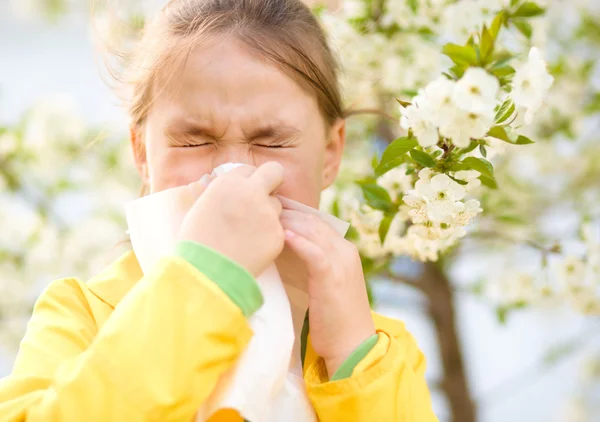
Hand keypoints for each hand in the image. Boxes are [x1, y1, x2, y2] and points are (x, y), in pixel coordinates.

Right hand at [179, 162, 284, 276]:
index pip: (248, 169)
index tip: (244, 192)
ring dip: (267, 214)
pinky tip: (252, 247)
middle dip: (271, 180)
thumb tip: (229, 189)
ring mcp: (267, 213)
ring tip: (248, 232)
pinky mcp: (278, 233)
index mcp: (228, 183)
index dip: (247, 181)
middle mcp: (251, 192)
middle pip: (275, 172)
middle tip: (264, 195)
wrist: (207, 272)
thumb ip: (221, 193)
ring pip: (276, 204)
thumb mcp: (201, 207)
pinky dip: (268, 236)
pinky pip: (277, 229)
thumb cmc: (197, 242)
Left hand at [280, 209, 375, 376]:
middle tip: (265, 206)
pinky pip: (314, 251)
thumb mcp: (325, 284)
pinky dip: (299, 241)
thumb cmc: (334, 319)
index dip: (295, 215)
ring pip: (313, 232)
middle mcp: (346, 251)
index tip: (273, 209)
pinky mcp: (333, 276)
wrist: (352, 345)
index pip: (318, 223)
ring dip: (290, 221)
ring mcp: (341, 262)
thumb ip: (312, 265)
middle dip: (290, 213)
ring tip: (268, 214)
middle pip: (314, 222)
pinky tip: (283, 234)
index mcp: (345, 251)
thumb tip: (285, 250)